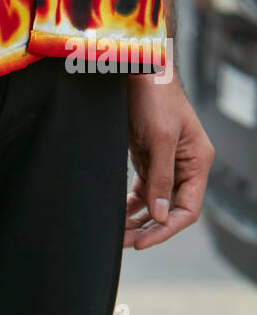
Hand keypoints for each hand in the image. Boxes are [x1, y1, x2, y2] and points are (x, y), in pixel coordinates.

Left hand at [125, 74, 213, 249]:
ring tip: (117, 234)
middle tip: (124, 242)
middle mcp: (185, 167)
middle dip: (148, 229)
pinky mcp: (149, 161)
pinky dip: (130, 207)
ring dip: (136, 221)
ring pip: (154, 205)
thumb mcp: (161, 138)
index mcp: (197, 162)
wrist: (138, 71)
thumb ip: (161, 178)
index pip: (188, 209)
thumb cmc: (156, 97)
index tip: (142, 242)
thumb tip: (161, 214)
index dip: (166, 229)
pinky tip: (117, 216)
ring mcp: (167, 165)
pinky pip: (141, 193)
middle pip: (170, 211)